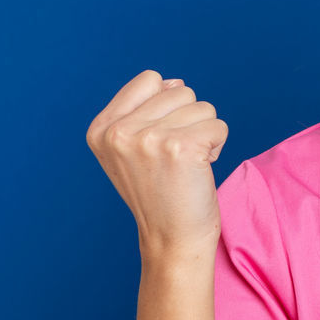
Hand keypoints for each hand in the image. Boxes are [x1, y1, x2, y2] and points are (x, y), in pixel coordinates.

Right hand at [86, 68, 229, 257]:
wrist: (171, 239)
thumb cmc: (161, 191)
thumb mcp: (134, 148)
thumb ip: (146, 109)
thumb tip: (174, 81)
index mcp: (101, 129)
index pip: (149, 79)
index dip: (167, 106)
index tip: (159, 142)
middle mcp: (118, 132)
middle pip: (180, 91)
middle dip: (188, 121)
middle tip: (175, 159)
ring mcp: (148, 139)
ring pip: (203, 107)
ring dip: (204, 134)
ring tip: (187, 164)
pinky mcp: (180, 148)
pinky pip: (219, 125)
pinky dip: (218, 145)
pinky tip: (200, 169)